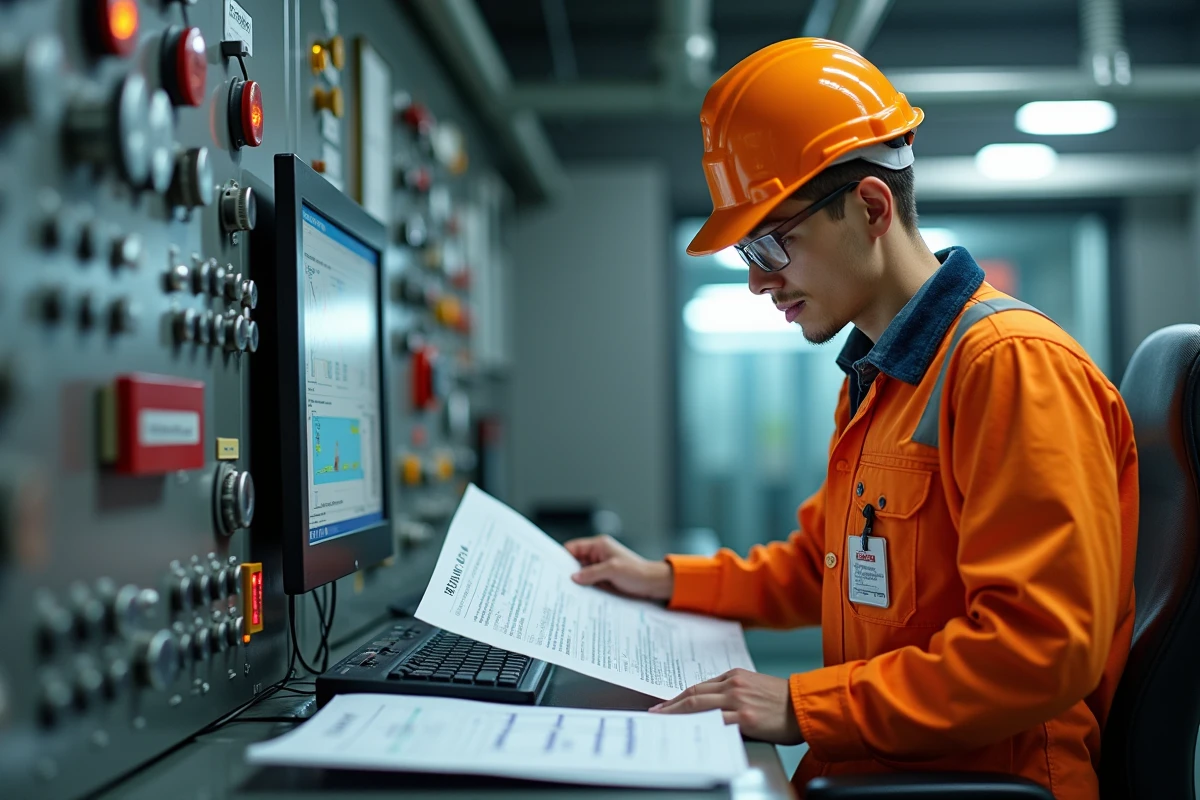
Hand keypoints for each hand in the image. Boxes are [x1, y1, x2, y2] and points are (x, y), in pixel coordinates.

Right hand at [564, 535, 674, 600]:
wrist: (652, 584)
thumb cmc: (636, 572)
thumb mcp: (613, 570)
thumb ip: (592, 573)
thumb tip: (573, 577)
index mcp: (598, 546)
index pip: (573, 547)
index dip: (562, 556)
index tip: (552, 567)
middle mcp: (597, 555)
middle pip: (574, 561)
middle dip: (567, 571)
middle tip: (554, 583)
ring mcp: (599, 568)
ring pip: (580, 573)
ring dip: (575, 581)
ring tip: (563, 591)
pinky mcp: (602, 579)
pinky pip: (588, 582)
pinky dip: (582, 588)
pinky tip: (576, 596)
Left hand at [650, 669, 803, 745]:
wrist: (806, 706)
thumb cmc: (784, 700)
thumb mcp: (756, 686)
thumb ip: (734, 691)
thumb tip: (713, 704)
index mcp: (735, 676)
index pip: (699, 686)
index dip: (680, 696)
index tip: (666, 704)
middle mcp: (733, 685)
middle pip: (693, 693)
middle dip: (671, 704)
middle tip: (655, 713)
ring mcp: (738, 701)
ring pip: (697, 705)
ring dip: (676, 713)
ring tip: (663, 720)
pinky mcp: (744, 718)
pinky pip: (714, 720)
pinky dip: (697, 724)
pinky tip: (687, 729)